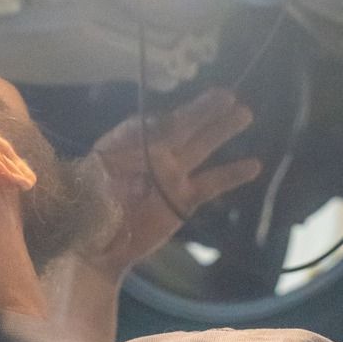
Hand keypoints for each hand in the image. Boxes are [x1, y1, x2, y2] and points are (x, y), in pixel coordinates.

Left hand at [83, 88, 261, 277]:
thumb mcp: (95, 178)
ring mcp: (171, 175)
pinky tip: (253, 165)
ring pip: (201, 147)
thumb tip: (136, 146)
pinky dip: (232, 174)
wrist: (96, 247)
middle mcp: (153, 152)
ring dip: (221, 130)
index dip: (166, 119)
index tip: (178, 117)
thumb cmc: (88, 209)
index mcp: (127, 142)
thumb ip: (115, 160)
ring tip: (244, 113)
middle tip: (226, 95)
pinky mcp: (184, 198)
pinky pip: (212, 183)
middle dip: (203, 110)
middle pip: (183, 127)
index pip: (152, 124)